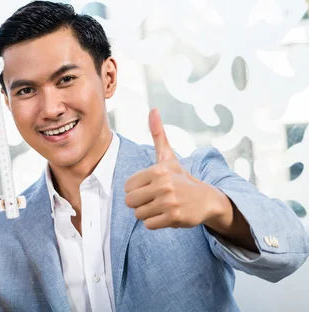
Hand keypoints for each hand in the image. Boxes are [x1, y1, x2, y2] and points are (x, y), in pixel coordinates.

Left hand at [124, 109, 219, 229]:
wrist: (207, 199)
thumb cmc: (181, 178)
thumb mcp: (169, 157)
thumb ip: (158, 135)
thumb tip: (153, 109)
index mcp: (158, 170)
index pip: (128, 186)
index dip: (137, 189)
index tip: (151, 186)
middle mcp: (163, 185)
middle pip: (130, 201)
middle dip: (140, 202)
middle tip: (155, 199)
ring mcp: (169, 202)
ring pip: (139, 214)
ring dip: (148, 213)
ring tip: (162, 206)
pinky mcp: (174, 218)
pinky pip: (149, 225)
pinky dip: (156, 223)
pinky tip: (167, 215)